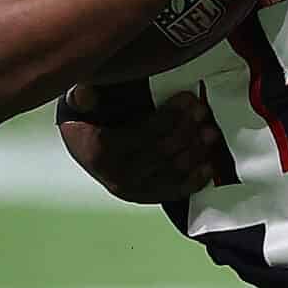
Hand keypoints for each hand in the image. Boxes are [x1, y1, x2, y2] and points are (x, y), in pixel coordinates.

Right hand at [61, 89, 225, 202]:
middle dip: (187, 129)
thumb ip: (82, 97)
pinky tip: (209, 166)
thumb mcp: (78, 106)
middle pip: (163, 151)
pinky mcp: (144, 197)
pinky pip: (174, 190)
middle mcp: (116, 174)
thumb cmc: (86, 123)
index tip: (189, 99)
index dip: (171, 115)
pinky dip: (194, 180)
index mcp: (101, 151)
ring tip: (210, 133)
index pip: (145, 132)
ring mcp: (132, 189)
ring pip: (172, 170)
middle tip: (203, 113)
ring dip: (196, 151)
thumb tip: (85, 90)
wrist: (80, 149)